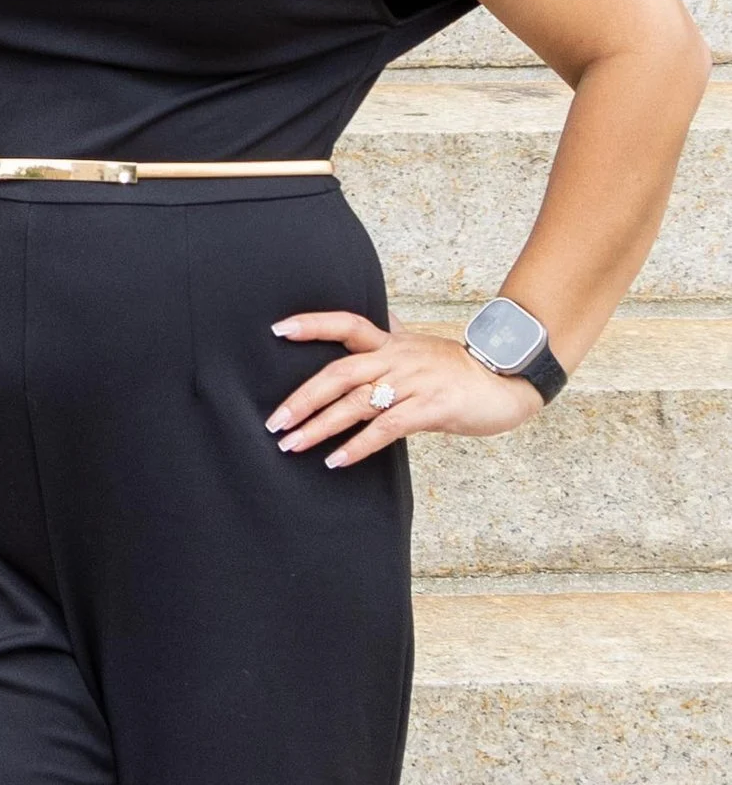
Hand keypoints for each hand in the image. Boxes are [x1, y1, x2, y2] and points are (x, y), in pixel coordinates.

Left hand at [267, 308, 543, 464]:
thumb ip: (391, 340)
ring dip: (320, 427)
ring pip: (356, 403)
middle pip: (339, 372)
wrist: (509, 382)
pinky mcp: (431, 408)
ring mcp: (414, 382)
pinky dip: (358, 446)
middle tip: (275, 422)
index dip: (312, 324)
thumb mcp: (420, 349)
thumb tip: (367, 328)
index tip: (277, 329)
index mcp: (393, 341)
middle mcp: (398, 357)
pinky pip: (386, 428)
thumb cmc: (459, 370)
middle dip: (302, 398)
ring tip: (293, 445)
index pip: (347, 323)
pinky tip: (337, 460)